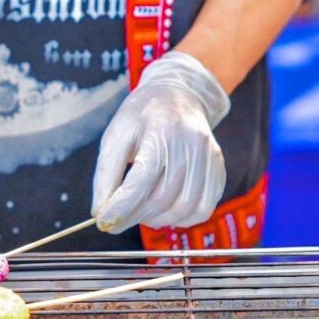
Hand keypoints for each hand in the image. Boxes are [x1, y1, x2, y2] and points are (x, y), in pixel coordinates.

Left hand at [92, 51, 230, 233]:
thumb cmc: (142, 116)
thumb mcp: (116, 136)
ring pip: (184, 209)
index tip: (104, 222)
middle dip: (134, 217)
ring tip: (138, 213)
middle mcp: (192, 144)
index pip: (142, 180)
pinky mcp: (218, 170)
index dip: (121, 208)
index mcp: (162, 130)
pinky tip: (163, 210)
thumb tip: (100, 212)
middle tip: (116, 221)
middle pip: (162, 198)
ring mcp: (210, 158)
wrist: (178, 96)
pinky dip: (180, 218)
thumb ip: (106, 174)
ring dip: (156, 220)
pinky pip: (202, 208)